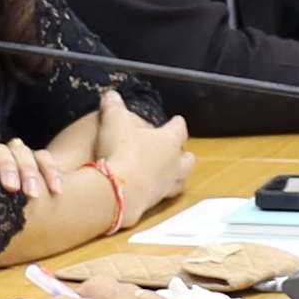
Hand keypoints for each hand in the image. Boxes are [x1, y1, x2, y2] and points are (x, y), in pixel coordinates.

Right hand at [73, 99, 194, 230]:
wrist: (116, 190)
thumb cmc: (121, 150)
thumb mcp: (113, 121)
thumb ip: (113, 107)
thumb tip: (111, 95)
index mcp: (169, 140)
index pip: (179, 129)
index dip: (177, 123)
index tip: (176, 120)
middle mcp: (173, 164)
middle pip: (188, 159)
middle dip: (184, 154)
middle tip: (178, 150)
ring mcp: (166, 186)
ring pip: (180, 181)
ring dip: (178, 176)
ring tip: (172, 174)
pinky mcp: (154, 203)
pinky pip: (163, 197)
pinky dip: (160, 192)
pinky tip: (151, 191)